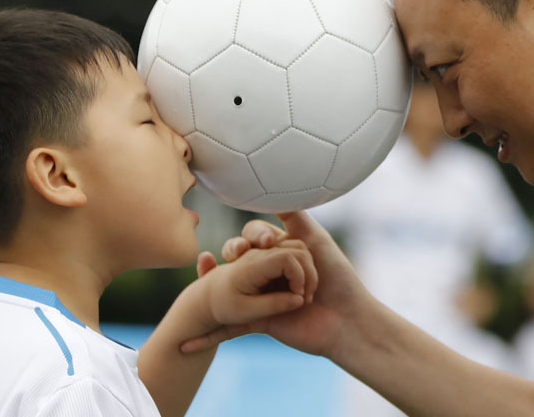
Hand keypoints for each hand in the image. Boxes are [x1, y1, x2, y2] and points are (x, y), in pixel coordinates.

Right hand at [181, 211, 373, 358]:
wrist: (346, 320)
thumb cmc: (336, 277)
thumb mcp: (315, 240)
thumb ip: (294, 217)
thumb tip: (275, 190)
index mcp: (280, 251)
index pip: (254, 236)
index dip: (255, 235)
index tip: (265, 242)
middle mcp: (269, 272)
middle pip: (238, 256)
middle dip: (233, 250)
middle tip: (238, 254)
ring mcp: (262, 297)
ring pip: (230, 284)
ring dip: (213, 279)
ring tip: (208, 270)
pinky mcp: (259, 322)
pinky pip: (229, 328)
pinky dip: (208, 337)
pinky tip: (187, 343)